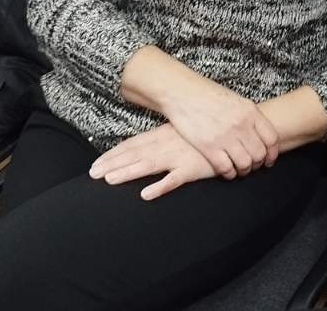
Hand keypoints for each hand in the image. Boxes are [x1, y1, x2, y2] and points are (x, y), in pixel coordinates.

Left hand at [89, 122, 216, 199]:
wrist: (233, 133)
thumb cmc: (206, 133)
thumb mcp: (181, 132)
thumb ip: (163, 139)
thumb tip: (145, 146)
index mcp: (162, 135)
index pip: (132, 145)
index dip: (113, 155)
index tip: (96, 164)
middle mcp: (166, 144)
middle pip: (134, 154)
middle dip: (113, 163)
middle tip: (93, 173)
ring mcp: (178, 156)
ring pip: (148, 165)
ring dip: (128, 172)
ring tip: (109, 180)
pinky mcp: (192, 169)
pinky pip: (174, 180)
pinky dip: (160, 186)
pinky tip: (145, 194)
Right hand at [155, 68, 279, 178]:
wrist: (181, 92)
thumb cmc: (207, 95)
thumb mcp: (235, 100)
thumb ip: (248, 116)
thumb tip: (259, 134)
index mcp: (250, 111)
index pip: (271, 138)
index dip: (272, 153)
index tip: (269, 160)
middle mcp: (241, 124)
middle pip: (259, 154)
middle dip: (258, 164)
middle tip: (253, 166)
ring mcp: (225, 136)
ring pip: (245, 164)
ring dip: (244, 170)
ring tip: (240, 169)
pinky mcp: (208, 147)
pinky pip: (226, 168)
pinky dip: (229, 174)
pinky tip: (227, 171)